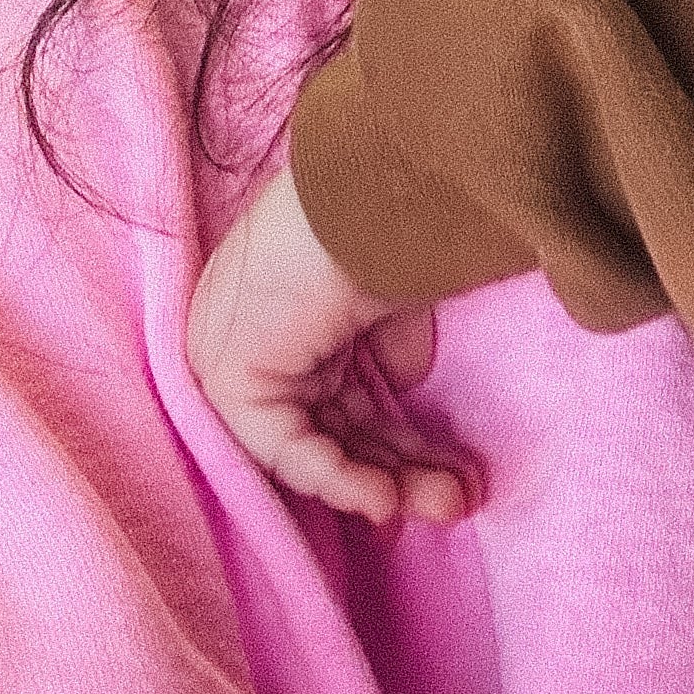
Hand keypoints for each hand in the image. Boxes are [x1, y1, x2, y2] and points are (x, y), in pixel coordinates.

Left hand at [186, 158, 475, 527]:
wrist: (379, 189)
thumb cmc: (399, 219)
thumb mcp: (399, 292)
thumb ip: (393, 341)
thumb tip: (406, 382)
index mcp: (292, 302)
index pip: (343, 393)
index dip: (398, 438)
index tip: (453, 467)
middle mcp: (259, 332)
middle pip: (338, 424)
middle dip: (406, 467)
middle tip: (462, 497)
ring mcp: (239, 353)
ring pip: (316, 445)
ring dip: (385, 481)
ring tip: (449, 504)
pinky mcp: (231, 376)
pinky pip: (282, 449)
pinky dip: (337, 478)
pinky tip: (388, 498)